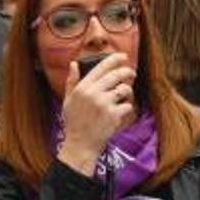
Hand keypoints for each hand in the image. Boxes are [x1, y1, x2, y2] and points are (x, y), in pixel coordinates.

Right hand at [57, 53, 136, 175]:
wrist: (81, 144)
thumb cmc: (74, 122)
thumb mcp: (68, 100)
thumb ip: (72, 82)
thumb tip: (73, 64)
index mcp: (82, 88)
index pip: (100, 67)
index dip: (114, 59)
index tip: (123, 56)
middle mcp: (93, 93)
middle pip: (116, 75)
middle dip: (127, 72)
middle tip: (132, 73)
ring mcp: (104, 104)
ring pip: (125, 89)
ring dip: (127, 92)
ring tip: (123, 97)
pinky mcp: (114, 114)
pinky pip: (128, 105)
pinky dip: (126, 108)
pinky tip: (120, 113)